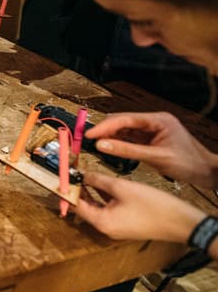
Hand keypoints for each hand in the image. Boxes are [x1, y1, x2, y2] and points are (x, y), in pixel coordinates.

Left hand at [76, 172, 205, 245]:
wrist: (182, 222)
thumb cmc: (154, 207)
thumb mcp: (121, 187)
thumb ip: (98, 180)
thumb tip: (83, 175)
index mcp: (101, 222)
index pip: (75, 205)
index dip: (67, 190)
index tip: (61, 177)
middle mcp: (106, 227)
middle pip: (84, 206)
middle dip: (78, 189)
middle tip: (72, 173)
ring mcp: (116, 226)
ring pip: (96, 206)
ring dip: (90, 191)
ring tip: (84, 174)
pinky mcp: (125, 223)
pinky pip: (108, 209)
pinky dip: (103, 197)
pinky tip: (102, 183)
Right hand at [85, 112, 217, 187]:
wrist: (206, 172)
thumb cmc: (189, 163)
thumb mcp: (156, 158)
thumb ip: (127, 151)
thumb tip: (102, 145)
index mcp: (158, 120)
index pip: (125, 119)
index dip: (105, 126)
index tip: (89, 134)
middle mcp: (153, 121)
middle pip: (121, 121)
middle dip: (104, 130)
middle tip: (86, 139)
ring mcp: (151, 130)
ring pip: (123, 130)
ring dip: (109, 137)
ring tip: (93, 145)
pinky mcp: (150, 139)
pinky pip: (128, 138)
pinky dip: (117, 143)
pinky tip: (107, 148)